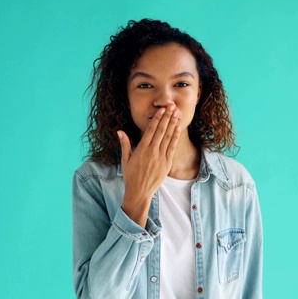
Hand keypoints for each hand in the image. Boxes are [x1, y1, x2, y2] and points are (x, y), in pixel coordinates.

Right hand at [117, 104, 181, 226]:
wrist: (139, 192)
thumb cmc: (131, 176)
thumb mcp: (125, 160)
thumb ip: (125, 144)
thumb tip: (120, 131)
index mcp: (141, 149)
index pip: (151, 130)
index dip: (157, 119)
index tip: (161, 109)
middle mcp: (152, 152)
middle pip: (161, 131)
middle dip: (167, 117)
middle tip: (172, 106)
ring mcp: (160, 157)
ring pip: (168, 137)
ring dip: (173, 124)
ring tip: (176, 113)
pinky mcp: (167, 164)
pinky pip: (172, 147)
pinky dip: (175, 137)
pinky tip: (178, 128)